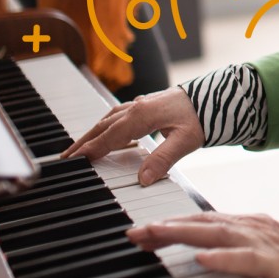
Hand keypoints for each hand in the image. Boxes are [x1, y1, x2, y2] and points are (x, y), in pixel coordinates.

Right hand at [61, 87, 203, 185]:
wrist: (213, 97)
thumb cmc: (201, 117)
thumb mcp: (185, 141)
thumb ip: (163, 159)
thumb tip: (143, 179)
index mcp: (141, 116)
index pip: (109, 136)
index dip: (90, 150)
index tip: (73, 162)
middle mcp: (136, 107)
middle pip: (102, 127)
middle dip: (83, 142)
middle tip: (65, 158)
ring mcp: (140, 104)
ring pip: (108, 120)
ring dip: (92, 134)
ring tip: (78, 149)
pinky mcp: (145, 105)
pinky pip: (119, 116)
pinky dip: (107, 127)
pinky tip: (107, 135)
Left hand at [127, 211, 278, 277]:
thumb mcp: (260, 253)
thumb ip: (235, 250)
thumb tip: (202, 254)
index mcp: (247, 224)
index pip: (202, 220)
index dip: (172, 223)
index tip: (144, 230)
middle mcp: (251, 226)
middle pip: (202, 222)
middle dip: (166, 226)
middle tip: (134, 232)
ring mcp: (262, 241)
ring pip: (216, 234)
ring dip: (183, 234)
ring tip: (155, 235)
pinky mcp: (274, 262)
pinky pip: (245, 259)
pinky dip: (223, 258)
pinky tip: (202, 258)